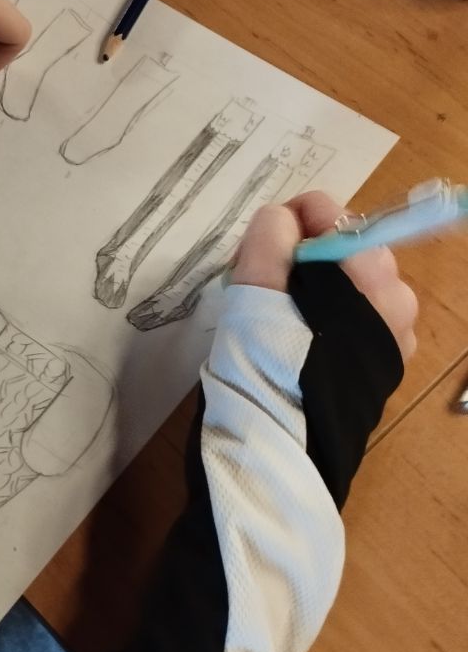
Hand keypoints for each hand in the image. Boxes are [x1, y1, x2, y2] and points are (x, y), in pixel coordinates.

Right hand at [231, 190, 417, 362]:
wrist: (281, 438)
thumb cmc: (266, 358)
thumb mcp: (254, 283)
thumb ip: (269, 234)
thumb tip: (283, 219)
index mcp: (368, 268)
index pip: (328, 213)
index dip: (287, 221)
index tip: (257, 248)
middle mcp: (396, 294)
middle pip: (343, 248)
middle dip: (302, 255)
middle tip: (262, 283)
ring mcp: (397, 330)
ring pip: (352, 284)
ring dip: (316, 286)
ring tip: (278, 315)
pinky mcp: (388, 360)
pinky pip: (359, 319)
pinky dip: (332, 318)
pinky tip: (303, 340)